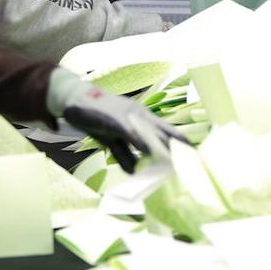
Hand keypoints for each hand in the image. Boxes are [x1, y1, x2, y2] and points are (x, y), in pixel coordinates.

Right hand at [47, 69, 185, 172]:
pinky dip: (139, 141)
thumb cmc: (97, 117)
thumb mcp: (112, 141)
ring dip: (164, 146)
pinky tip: (147, 150)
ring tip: (177, 159)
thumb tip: (135, 172)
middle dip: (178, 147)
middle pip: (164, 132)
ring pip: (150, 132)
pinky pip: (129, 131)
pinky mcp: (113, 118)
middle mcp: (140, 116)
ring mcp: (128, 115)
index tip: (196, 155)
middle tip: (193, 161)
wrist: (74, 98)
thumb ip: (124, 156)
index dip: (181, 143)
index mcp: (143, 120)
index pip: (168, 132)